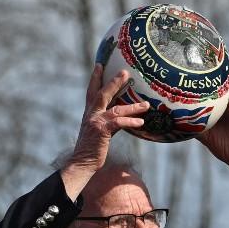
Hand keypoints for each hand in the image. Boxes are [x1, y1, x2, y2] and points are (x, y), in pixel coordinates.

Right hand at [60, 64, 149, 198]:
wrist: (82, 163)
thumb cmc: (91, 149)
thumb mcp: (98, 132)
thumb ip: (107, 122)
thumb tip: (121, 118)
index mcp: (89, 113)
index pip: (92, 91)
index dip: (95, 78)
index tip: (100, 64)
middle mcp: (91, 114)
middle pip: (102, 93)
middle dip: (113, 82)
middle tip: (125, 72)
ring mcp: (96, 122)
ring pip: (116, 108)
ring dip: (132, 106)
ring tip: (146, 104)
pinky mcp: (102, 131)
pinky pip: (119, 123)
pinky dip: (130, 121)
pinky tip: (141, 121)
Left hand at [196, 67, 228, 193]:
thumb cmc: (223, 146)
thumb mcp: (206, 136)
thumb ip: (194, 127)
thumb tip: (175, 123)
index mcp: (222, 110)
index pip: (217, 93)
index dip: (212, 81)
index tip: (205, 68)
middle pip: (228, 89)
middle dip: (226, 76)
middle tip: (221, 61)